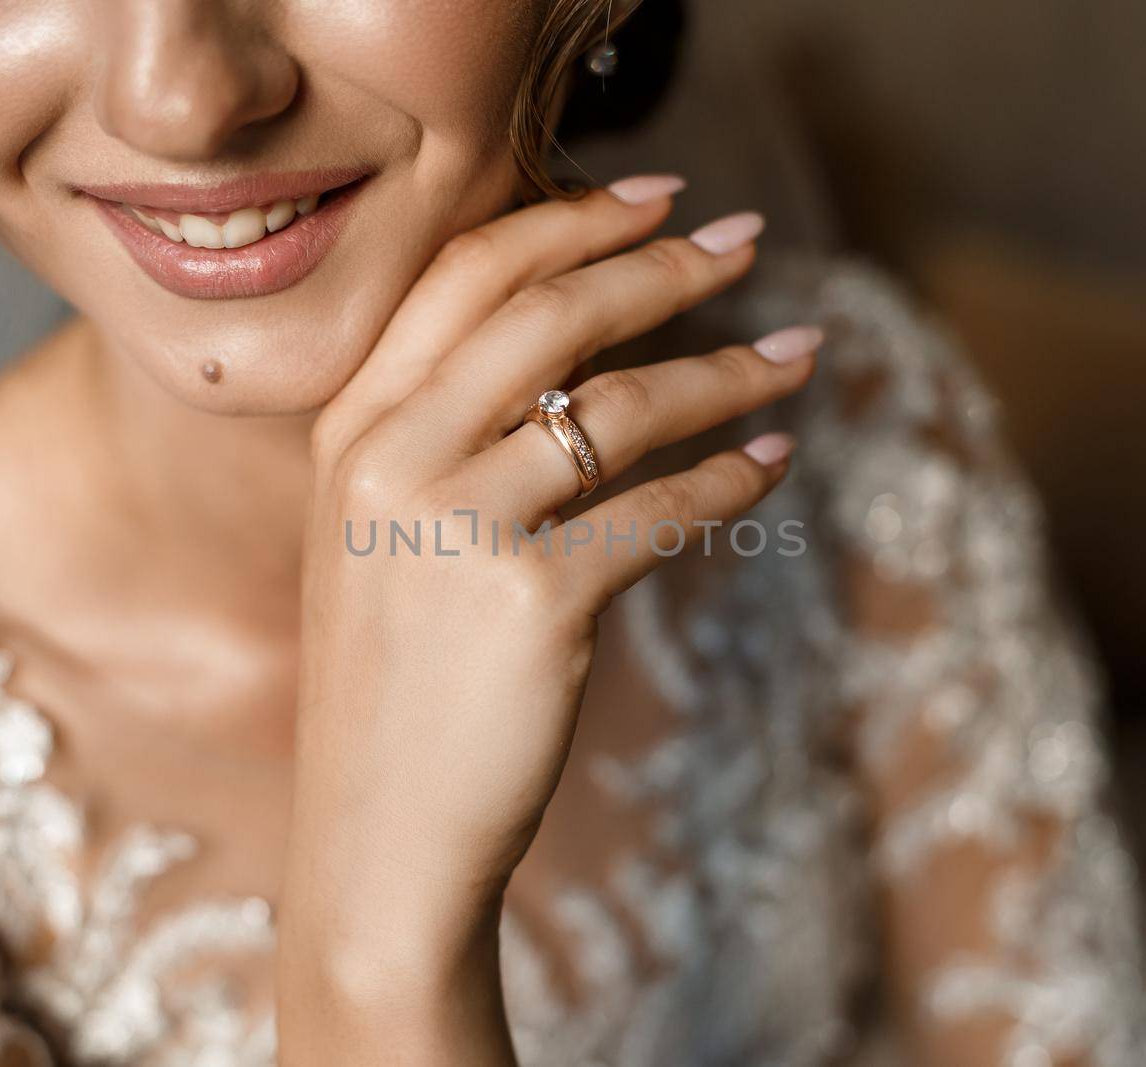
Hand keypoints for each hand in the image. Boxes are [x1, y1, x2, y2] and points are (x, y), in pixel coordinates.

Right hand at [280, 177, 820, 1061]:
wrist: (378, 838)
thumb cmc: (396, 686)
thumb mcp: (384, 540)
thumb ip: (450, 438)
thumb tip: (588, 353)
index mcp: (350, 429)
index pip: (465, 276)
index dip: (570, 220)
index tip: (657, 195)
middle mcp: (390, 459)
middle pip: (550, 313)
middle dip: (663, 264)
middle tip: (746, 242)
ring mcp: (457, 528)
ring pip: (620, 405)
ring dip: (726, 370)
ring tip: (796, 353)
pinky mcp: (532, 602)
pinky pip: (662, 511)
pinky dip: (733, 479)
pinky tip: (774, 462)